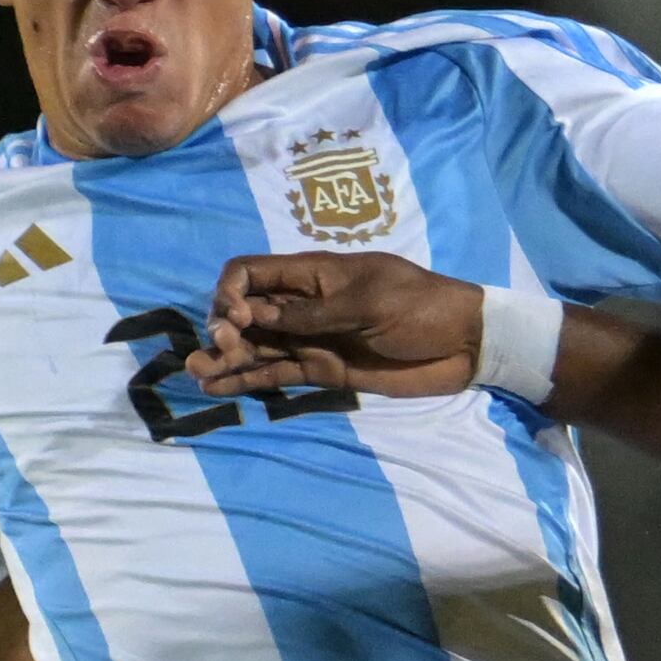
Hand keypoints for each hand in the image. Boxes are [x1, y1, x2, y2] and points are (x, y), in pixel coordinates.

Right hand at [193, 250, 483, 399]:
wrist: (464, 344)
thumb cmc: (421, 308)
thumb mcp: (368, 304)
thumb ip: (313, 315)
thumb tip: (257, 317)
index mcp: (313, 274)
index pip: (250, 272)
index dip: (232, 292)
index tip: (240, 317)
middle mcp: (302, 306)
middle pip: (244, 311)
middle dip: (223, 326)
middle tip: (223, 347)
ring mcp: (310, 339)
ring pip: (254, 346)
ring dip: (224, 357)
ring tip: (197, 373)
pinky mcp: (322, 371)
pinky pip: (277, 373)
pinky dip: (248, 379)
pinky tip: (218, 387)